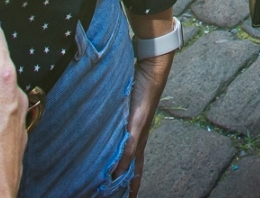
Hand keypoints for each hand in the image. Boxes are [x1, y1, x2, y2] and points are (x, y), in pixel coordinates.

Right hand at [118, 43, 174, 196]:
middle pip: (134, 169)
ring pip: (132, 163)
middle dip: (129, 185)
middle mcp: (139, 139)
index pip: (133, 166)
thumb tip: (108, 135)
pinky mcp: (136, 124)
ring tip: (122, 193)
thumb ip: (119, 124)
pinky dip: (124, 160)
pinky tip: (119, 170)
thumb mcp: (126, 112)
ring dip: (126, 178)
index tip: (127, 196)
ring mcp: (138, 133)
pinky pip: (129, 146)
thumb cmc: (138, 90)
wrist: (151, 74)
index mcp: (136, 139)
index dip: (130, 181)